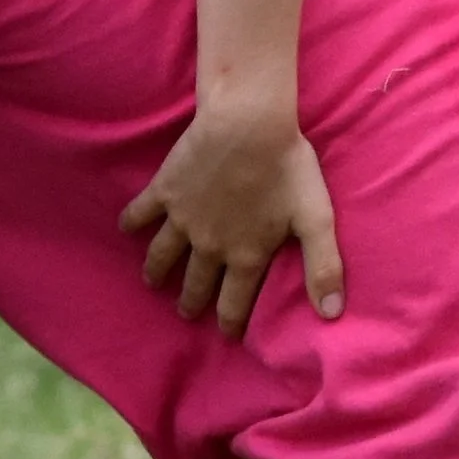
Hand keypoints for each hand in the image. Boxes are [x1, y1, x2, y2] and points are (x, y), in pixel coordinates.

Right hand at [118, 110, 344, 339]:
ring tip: (152, 282)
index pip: (235, 302)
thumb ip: (324, 267)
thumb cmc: (287, 167)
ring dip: (157, 272)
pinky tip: (125, 228)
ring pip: (163, 255)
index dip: (231, 322)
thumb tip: (333, 314)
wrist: (247, 124)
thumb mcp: (316, 218)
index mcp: (246, 255)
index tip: (227, 334)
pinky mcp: (165, 190)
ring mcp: (183, 219)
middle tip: (186, 312)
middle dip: (191, 303)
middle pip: (196, 284)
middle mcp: (209, 245)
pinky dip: (131, 222)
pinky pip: (141, 212)